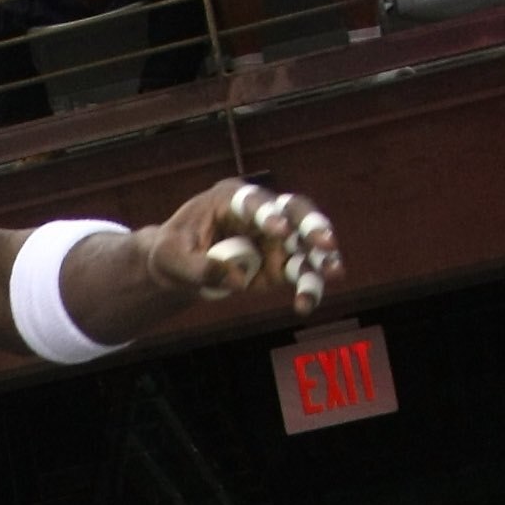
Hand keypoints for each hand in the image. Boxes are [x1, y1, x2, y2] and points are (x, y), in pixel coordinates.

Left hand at [142, 178, 341, 316]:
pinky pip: (300, 274)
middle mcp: (261, 213)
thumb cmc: (173, 251)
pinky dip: (307, 289)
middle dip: (312, 225)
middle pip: (295, 211)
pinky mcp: (280, 265)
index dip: (268, 214)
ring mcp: (275, 239)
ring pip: (306, 244)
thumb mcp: (171, 258)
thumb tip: (234, 279)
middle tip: (325, 242)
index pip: (254, 202)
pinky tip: (305, 306)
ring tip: (334, 274)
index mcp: (231, 199)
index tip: (279, 230)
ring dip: (321, 259)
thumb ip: (199, 268)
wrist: (179, 268)